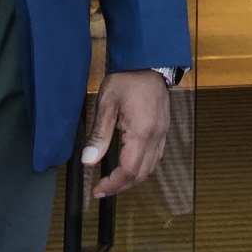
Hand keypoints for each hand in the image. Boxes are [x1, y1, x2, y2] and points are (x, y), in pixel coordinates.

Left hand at [81, 68, 174, 200]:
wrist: (148, 61)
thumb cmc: (126, 79)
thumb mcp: (106, 105)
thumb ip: (99, 135)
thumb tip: (88, 161)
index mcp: (141, 133)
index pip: (129, 170)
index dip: (113, 184)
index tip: (97, 190)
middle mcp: (156, 136)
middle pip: (142, 173)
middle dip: (122, 185)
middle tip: (103, 189)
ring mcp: (162, 133)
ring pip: (151, 167)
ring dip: (133, 178)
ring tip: (114, 180)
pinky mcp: (163, 128)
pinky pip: (156, 156)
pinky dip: (143, 166)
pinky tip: (130, 164)